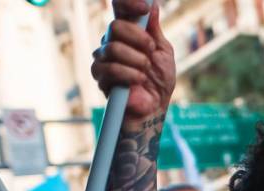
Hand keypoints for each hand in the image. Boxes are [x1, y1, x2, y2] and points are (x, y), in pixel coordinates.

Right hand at [90, 0, 175, 126]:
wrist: (155, 107)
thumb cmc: (159, 80)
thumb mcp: (163, 51)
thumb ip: (155, 30)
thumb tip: (152, 5)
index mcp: (127, 32)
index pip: (119, 8)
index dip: (129, 3)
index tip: (144, 8)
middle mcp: (111, 41)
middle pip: (114, 26)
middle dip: (138, 39)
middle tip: (150, 52)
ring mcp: (103, 58)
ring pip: (113, 48)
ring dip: (137, 61)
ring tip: (145, 71)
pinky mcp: (100, 76)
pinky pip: (111, 68)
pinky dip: (130, 75)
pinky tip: (138, 81)